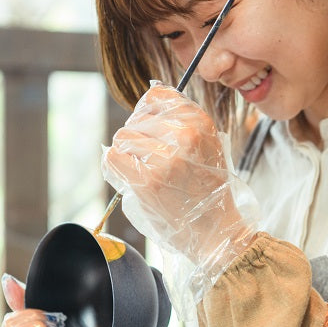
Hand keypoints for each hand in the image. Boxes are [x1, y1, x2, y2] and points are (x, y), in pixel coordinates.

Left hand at [102, 85, 257, 295]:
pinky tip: (130, 177)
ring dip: (128, 153)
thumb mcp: (207, 146)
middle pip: (137, 117)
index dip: (148, 111)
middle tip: (151, 161)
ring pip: (123, 135)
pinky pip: (113, 156)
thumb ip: (182, 121)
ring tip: (144, 171)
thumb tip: (148, 99)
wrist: (214, 231)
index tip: (153, 131)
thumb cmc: (207, 190)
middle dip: (138, 137)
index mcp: (201, 122)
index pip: (159, 95)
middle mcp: (185, 135)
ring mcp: (165, 157)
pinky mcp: (147, 180)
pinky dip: (115, 166)